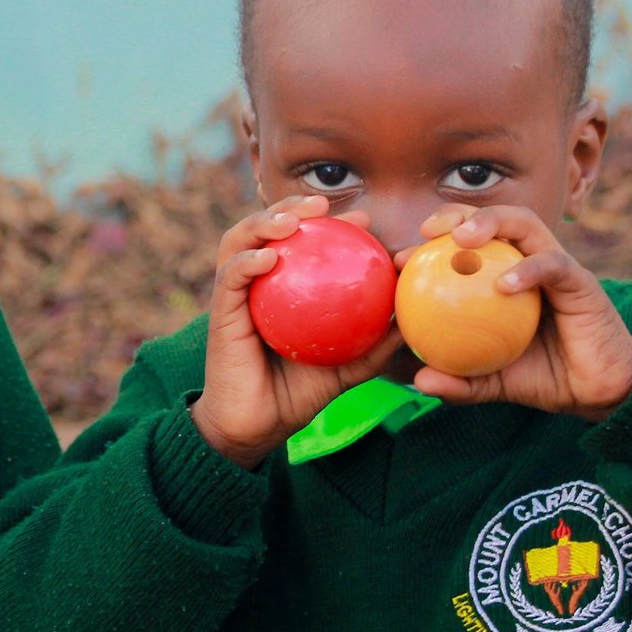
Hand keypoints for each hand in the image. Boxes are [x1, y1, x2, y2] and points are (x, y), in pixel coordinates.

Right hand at [191, 195, 401, 468]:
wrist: (258, 427)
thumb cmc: (298, 395)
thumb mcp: (347, 368)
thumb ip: (374, 346)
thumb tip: (411, 322)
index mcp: (282, 289)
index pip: (302, 243)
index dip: (329, 223)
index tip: (363, 220)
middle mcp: (255, 284)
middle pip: (267, 228)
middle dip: (291, 205)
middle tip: (324, 204)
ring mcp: (235, 295)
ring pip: (239, 240)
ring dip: (263, 222)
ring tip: (291, 220)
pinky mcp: (220, 312)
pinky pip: (231, 277)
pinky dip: (248, 261)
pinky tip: (270, 257)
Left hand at [406, 204, 631, 419]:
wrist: (598, 392)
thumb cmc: (544, 376)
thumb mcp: (492, 382)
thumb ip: (459, 380)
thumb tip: (420, 381)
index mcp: (501, 276)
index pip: (463, 244)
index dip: (428, 244)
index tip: (399, 260)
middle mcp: (526, 261)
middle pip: (491, 219)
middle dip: (456, 214)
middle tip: (427, 232)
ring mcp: (555, 265)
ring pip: (523, 224)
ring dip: (491, 222)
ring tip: (462, 239)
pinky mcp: (580, 280)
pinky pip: (553, 264)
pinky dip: (528, 270)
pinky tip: (506, 285)